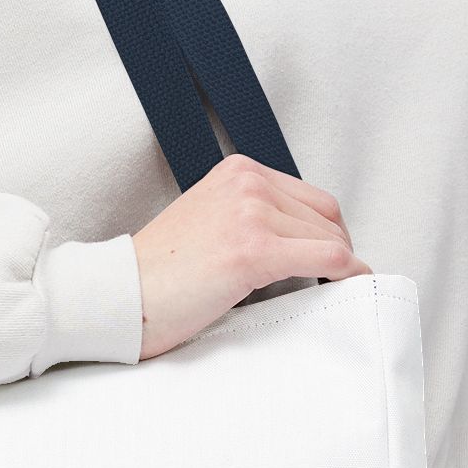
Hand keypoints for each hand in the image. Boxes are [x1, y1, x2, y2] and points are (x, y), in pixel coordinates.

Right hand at [132, 154, 368, 358]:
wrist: (119, 296)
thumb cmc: (156, 275)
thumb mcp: (208, 222)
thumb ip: (249, 218)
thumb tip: (297, 242)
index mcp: (237, 172)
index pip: (309, 197)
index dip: (327, 231)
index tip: (329, 258)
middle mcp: (247, 183)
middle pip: (325, 216)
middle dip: (337, 249)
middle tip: (336, 279)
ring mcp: (251, 214)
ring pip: (330, 238)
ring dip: (340, 267)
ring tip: (334, 289)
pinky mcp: (254, 251)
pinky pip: (327, 258)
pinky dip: (347, 274)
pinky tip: (348, 286)